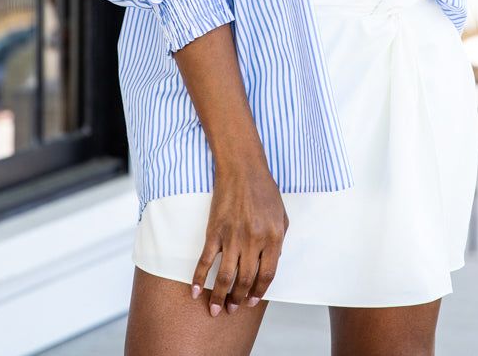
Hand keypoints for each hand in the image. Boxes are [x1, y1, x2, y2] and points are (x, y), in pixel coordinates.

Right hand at [191, 161, 289, 316]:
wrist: (242, 168)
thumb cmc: (264, 190)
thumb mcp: (281, 215)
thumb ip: (279, 240)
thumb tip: (271, 262)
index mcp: (272, 237)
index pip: (267, 275)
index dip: (259, 291)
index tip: (253, 301)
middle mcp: (253, 241)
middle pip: (246, 280)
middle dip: (239, 299)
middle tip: (233, 309)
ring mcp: (232, 237)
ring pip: (226, 276)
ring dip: (220, 296)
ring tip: (216, 309)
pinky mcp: (214, 231)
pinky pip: (206, 260)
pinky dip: (199, 278)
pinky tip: (195, 292)